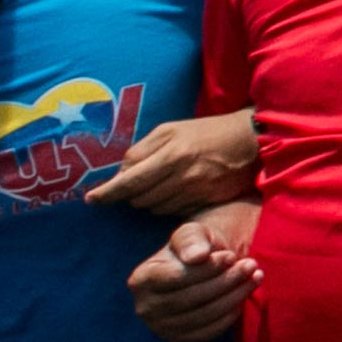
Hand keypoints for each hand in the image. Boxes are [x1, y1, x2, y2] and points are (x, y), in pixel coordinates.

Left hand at [86, 110, 258, 214]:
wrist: (250, 140)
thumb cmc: (206, 132)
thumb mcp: (171, 130)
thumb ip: (143, 150)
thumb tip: (121, 173)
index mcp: (170, 152)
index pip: (129, 180)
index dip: (108, 192)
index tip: (91, 199)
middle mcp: (182, 174)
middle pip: (139, 198)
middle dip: (130, 194)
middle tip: (136, 184)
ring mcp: (195, 190)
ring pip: (155, 208)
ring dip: (149, 200)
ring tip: (160, 184)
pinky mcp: (206, 201)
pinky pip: (174, 212)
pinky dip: (168, 205)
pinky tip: (176, 192)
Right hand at [126, 205, 261, 341]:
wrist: (203, 267)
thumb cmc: (195, 247)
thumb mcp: (192, 233)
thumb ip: (191, 240)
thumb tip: (197, 256)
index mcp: (140, 280)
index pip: (175, 278)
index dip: (206, 268)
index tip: (231, 256)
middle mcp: (145, 308)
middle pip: (190, 298)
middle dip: (225, 281)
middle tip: (251, 265)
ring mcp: (161, 328)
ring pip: (203, 315)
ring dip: (234, 296)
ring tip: (255, 276)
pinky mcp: (181, 339)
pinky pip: (209, 331)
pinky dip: (231, 314)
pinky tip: (243, 296)